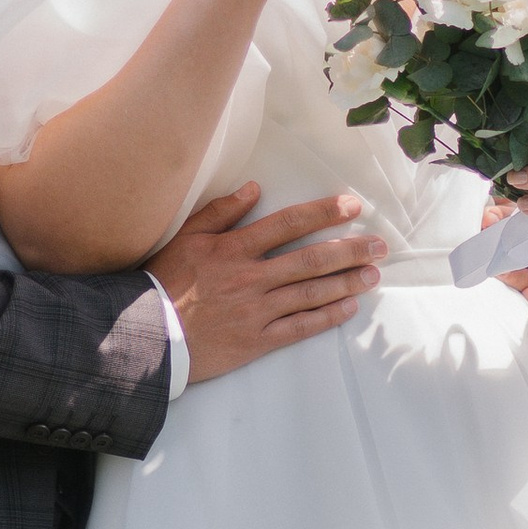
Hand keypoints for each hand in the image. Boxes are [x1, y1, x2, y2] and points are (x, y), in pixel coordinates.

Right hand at [151, 183, 387, 381]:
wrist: (148, 336)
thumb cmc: (162, 284)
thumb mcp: (184, 239)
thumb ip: (219, 212)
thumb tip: (254, 188)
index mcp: (233, 249)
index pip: (288, 224)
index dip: (323, 213)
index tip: (352, 206)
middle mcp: (251, 278)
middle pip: (310, 260)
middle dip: (349, 250)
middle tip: (379, 245)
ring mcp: (257, 311)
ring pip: (311, 293)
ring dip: (346, 283)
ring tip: (373, 274)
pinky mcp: (257, 340)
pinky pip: (300, 327)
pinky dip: (326, 317)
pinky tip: (349, 308)